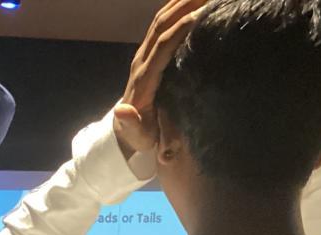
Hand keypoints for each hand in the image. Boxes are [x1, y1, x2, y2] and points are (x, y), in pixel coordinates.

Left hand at [114, 0, 207, 158]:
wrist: (126, 130)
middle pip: (161, 26)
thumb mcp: (136, 135)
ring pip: (161, 20)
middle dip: (183, 6)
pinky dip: (175, 8)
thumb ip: (130, 124)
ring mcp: (144, 54)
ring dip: (180, 2)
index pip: (161, 47)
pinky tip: (192, 0)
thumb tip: (122, 111)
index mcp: (144, 79)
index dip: (178, 30)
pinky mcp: (148, 52)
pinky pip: (162, 24)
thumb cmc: (139, 134)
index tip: (198, 15)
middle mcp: (142, 61)